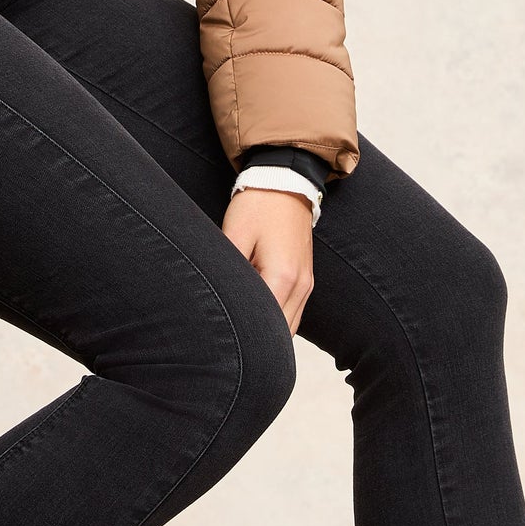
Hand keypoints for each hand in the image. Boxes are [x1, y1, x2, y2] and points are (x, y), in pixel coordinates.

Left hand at [222, 186, 314, 331]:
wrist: (284, 181)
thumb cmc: (257, 206)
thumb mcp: (233, 235)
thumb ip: (228, 273)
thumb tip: (217, 302)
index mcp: (282, 276)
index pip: (265, 325)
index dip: (245, 337)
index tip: (224, 342)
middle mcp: (301, 286)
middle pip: (281, 333)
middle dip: (258, 341)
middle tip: (229, 344)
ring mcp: (307, 284)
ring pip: (290, 327)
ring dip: (270, 333)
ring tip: (243, 333)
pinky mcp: (306, 280)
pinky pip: (294, 313)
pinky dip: (278, 320)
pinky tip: (257, 316)